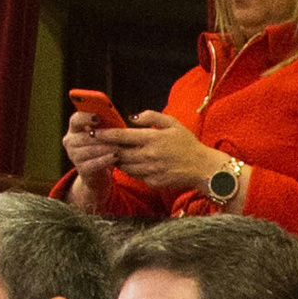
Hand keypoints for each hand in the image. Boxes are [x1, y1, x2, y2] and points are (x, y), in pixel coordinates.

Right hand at [61, 112, 117, 207]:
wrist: (99, 175)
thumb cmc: (105, 148)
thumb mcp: (105, 135)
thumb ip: (107, 125)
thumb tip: (119, 117)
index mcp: (75, 129)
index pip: (75, 119)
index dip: (86, 118)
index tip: (98, 118)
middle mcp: (71, 142)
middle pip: (86, 136)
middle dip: (104, 136)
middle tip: (120, 135)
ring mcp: (74, 156)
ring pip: (91, 150)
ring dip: (108, 147)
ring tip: (121, 146)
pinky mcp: (82, 170)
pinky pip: (95, 163)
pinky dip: (106, 159)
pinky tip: (116, 157)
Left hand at [107, 112, 224, 191]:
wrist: (203, 168)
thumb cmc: (188, 144)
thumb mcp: (173, 124)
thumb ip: (152, 117)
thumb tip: (132, 117)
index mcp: (153, 138)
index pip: (122, 136)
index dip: (105, 134)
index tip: (94, 132)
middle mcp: (149, 155)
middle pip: (118, 152)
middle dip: (106, 148)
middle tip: (97, 145)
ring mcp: (150, 170)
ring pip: (124, 166)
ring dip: (116, 160)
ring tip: (113, 154)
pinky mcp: (152, 181)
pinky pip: (135, 175)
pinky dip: (130, 169)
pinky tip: (131, 164)